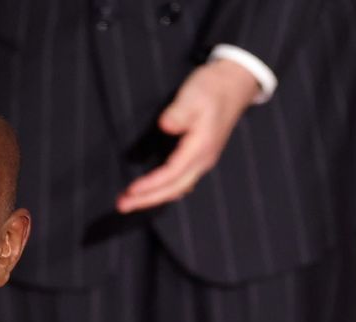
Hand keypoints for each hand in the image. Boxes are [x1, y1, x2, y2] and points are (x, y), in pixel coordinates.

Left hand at [117, 59, 258, 213]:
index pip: (172, 174)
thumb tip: (166, 124)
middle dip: (147, 199)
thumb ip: (179, 112)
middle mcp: (203, 159)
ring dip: (153, 198)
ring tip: (130, 202)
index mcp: (201, 147)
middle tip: (121, 205)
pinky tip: (149, 192)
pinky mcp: (198, 157)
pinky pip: (180, 181)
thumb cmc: (211, 88)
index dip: (151, 184)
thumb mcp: (194, 95)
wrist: (233, 84)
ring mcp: (202, 160)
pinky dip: (163, 190)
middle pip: (174, 189)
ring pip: (178, 188)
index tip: (131, 189)